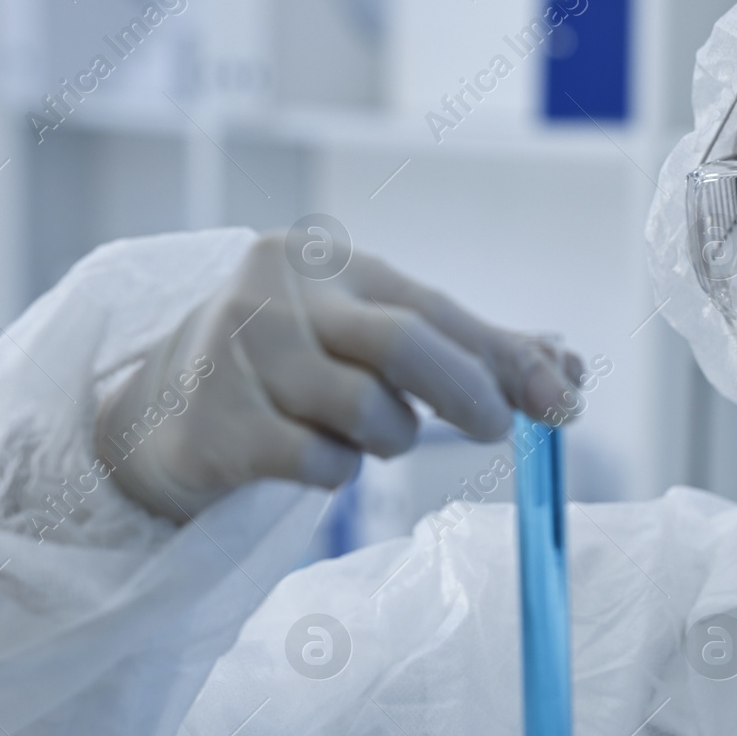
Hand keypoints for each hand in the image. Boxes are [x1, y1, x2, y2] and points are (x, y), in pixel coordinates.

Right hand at [95, 230, 584, 520]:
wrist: (168, 408)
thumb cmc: (297, 367)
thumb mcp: (373, 338)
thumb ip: (470, 353)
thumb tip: (568, 374)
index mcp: (328, 263)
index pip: (433, 308)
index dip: (505, 357)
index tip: (564, 400)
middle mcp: (278, 294)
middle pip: (400, 343)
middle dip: (465, 394)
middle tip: (495, 430)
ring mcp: (239, 355)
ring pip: (363, 411)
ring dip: (388, 440)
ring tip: (366, 436)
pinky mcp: (217, 423)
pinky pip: (317, 462)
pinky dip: (335, 471)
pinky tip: (312, 456)